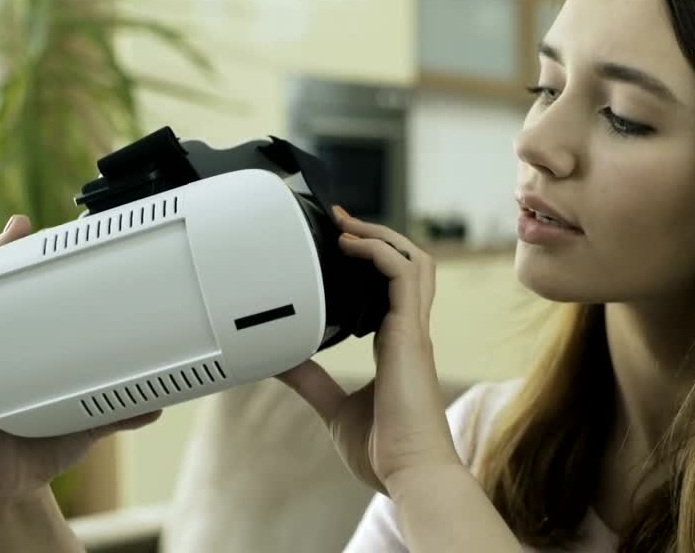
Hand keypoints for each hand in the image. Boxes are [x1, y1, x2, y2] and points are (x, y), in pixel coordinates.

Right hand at [0, 215, 162, 510]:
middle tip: (18, 226)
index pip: (31, 300)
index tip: (46, 233)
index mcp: (29, 352)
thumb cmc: (48, 443)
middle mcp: (2, 353)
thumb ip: (123, 409)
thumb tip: (162, 402)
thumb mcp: (90, 418)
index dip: (35, 267)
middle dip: (3, 258)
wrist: (19, 487)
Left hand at [276, 207, 460, 494]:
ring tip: (347, 226)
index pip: (394, 288)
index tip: (341, 245)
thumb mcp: (334, 408)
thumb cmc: (384, 450)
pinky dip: (379, 252)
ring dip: (381, 236)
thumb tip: (280, 362)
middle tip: (342, 222)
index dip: (373, 261)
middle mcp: (409, 331)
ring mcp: (413, 330)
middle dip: (379, 236)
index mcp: (397, 346)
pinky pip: (403, 274)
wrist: (410, 473)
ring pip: (413, 261)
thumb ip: (312, 381)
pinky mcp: (410, 333)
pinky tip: (351, 246)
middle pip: (411, 264)